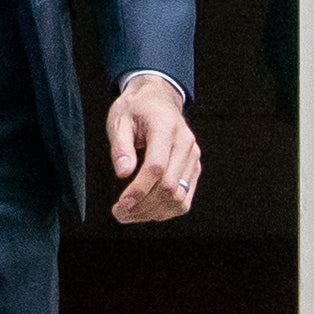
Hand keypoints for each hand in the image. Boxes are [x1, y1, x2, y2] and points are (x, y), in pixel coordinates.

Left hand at [105, 73, 201, 224]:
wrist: (158, 99)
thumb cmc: (135, 109)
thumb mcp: (119, 120)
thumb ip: (120, 146)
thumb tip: (123, 173)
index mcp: (166, 127)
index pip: (156, 166)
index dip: (138, 190)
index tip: (119, 204)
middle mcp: (185, 144)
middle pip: (169, 187)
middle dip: (142, 206)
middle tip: (119, 213)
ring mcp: (193, 157)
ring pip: (178, 198)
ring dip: (152, 212)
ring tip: (129, 215)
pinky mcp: (194, 168)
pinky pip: (185, 199)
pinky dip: (165, 211)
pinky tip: (145, 211)